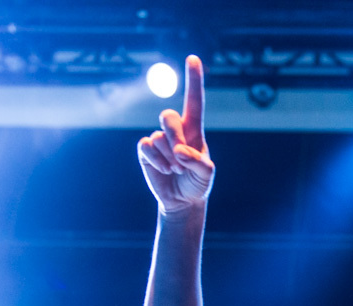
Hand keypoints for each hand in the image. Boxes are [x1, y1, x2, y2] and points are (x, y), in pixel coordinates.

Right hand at [137, 55, 214, 212]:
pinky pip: (146, 147)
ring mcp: (158, 139)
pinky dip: (156, 161)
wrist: (182, 201)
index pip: (194, 101)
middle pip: (168, 116)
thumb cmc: (198, 183)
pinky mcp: (146, 151)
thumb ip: (197, 161)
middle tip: (182, 158)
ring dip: (169, 157)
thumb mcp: (206, 174)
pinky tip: (165, 170)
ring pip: (158, 137)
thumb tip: (179, 151)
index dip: (193, 80)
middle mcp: (175, 130)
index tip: (193, 58)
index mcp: (194, 130)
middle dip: (174, 136)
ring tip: (176, 170)